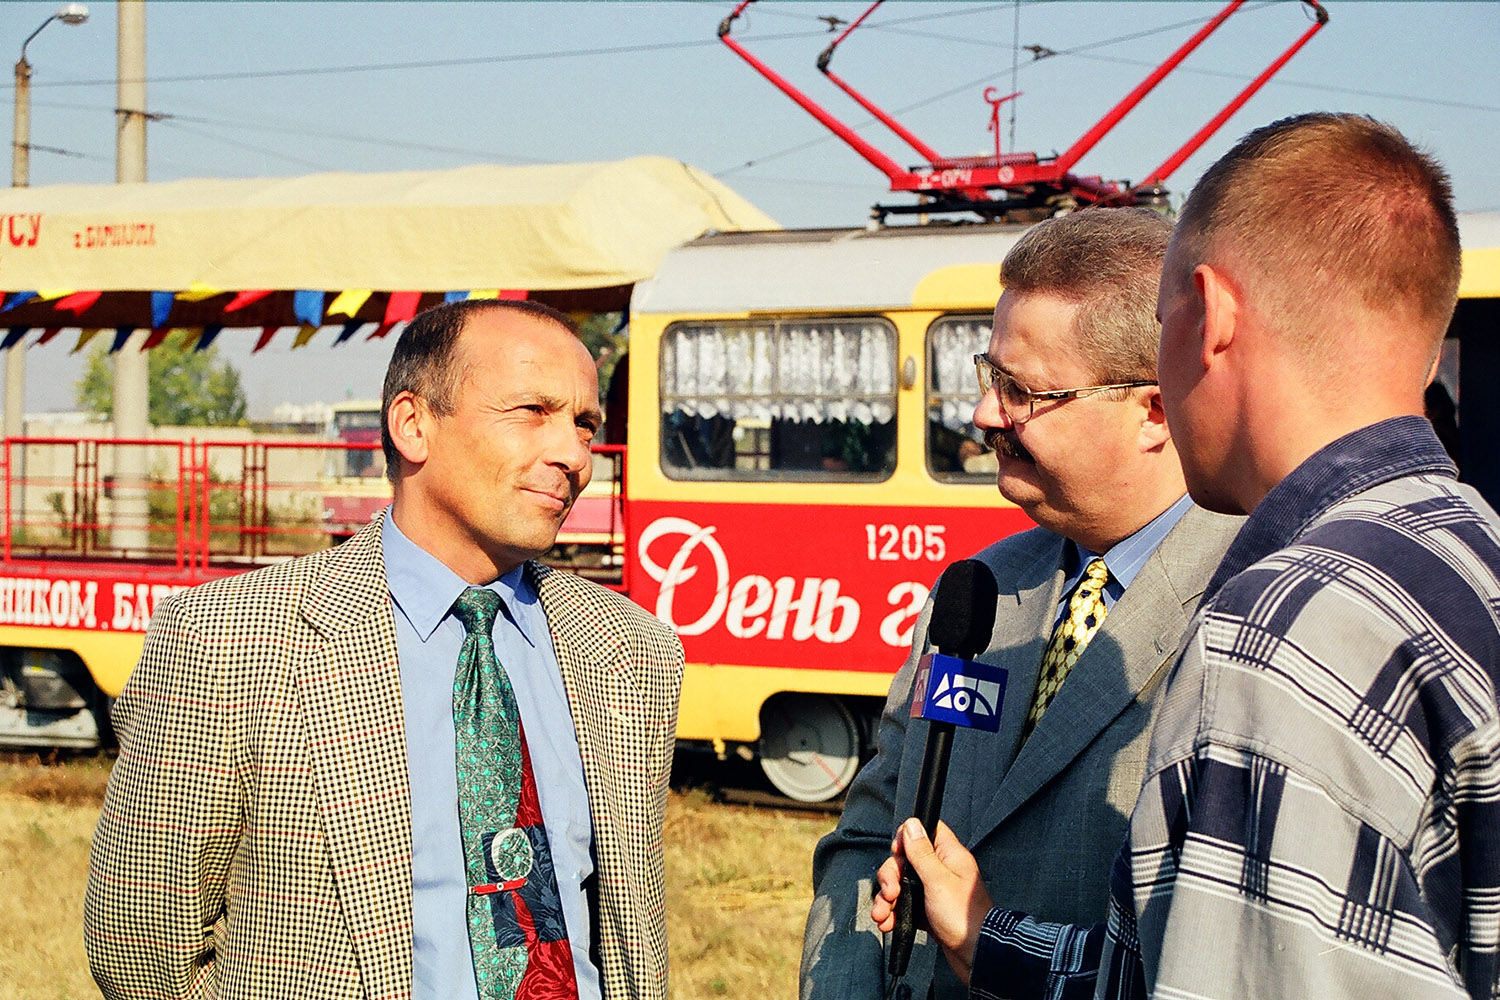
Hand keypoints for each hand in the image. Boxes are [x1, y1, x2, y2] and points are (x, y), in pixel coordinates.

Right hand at [869, 817, 992, 985]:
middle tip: (891, 893)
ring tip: (883, 914)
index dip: (906, 838)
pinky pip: (905, 905)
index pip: (925, 831)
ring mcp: (934, 891)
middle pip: (906, 860)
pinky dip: (894, 912)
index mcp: (949, 856)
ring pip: (902, 884)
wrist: (977, 956)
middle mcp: (941, 870)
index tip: (897, 854)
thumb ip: (922, 853)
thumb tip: (912, 824)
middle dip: (891, 877)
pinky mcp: (928, 910)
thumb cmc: (964, 918)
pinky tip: (889, 922)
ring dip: (887, 898)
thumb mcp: (938, 881)